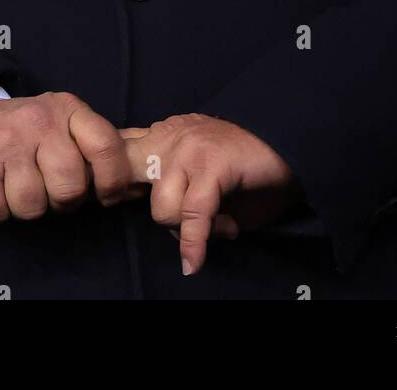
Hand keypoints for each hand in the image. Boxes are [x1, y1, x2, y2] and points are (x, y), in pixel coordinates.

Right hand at [0, 92, 146, 222]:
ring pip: (33, 205)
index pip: (106, 145)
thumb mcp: (61, 128)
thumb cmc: (20, 135)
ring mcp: (5, 141)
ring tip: (15, 184)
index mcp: (67, 109)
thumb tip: (138, 184)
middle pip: (70, 186)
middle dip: (61, 200)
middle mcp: (38, 120)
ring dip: (25, 207)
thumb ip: (97, 151)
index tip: (106, 195)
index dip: (113, 179)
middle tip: (46, 187)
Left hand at [121, 113, 299, 275]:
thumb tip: (160, 223)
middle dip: (120, 195)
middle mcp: (170, 137)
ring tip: (217, 226)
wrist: (290, 140)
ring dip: (182, 228)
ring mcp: (190, 149)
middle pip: (122, 169)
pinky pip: (193, 213)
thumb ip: (173, 184)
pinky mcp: (212, 165)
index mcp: (163, 134)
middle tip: (139, 216)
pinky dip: (194, 243)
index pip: (117, 149)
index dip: (106, 178)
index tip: (106, 203)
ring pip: (160, 204)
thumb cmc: (245, 162)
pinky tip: (194, 262)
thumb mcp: (198, 168)